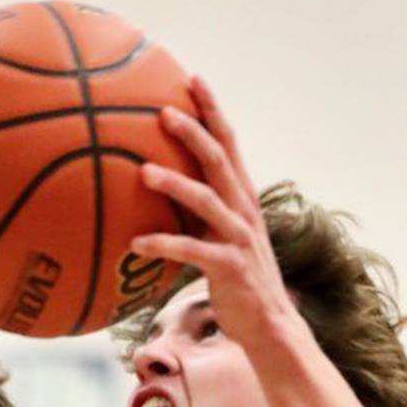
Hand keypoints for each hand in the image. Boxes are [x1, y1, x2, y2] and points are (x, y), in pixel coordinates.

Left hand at [131, 76, 303, 353]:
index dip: (212, 111)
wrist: (271, 327)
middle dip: (193, 131)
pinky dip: (163, 246)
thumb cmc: (239, 283)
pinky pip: (192, 251)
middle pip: (219, 160)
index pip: (230, 143)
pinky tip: (135, 244)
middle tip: (161, 111)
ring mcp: (239, 238)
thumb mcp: (222, 239)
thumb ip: (201, 215)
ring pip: (206, 200)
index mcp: (242, 198)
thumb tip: (163, 194)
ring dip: (174, 184)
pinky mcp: (229, 268)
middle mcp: (244, 211)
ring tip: (143, 172)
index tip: (193, 79)